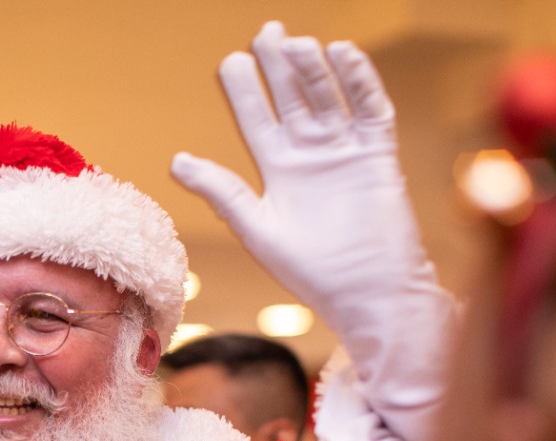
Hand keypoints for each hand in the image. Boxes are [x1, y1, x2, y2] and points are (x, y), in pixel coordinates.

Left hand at [174, 22, 452, 440]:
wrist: (366, 294)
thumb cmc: (310, 272)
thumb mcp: (257, 228)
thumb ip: (223, 192)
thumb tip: (177, 161)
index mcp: (276, 170)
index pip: (255, 118)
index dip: (244, 89)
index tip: (231, 61)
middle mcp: (309, 154)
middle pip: (291, 97)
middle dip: (279, 66)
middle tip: (265, 32)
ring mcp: (345, 151)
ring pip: (327, 97)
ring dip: (313, 70)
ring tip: (297, 45)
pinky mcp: (378, 155)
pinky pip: (370, 110)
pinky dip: (359, 82)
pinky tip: (343, 56)